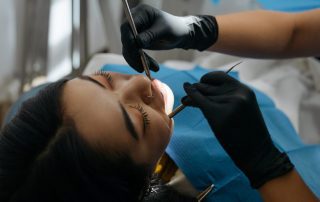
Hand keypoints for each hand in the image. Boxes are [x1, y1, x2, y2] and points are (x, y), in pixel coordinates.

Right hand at [120, 4, 217, 71]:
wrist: (181, 34)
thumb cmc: (175, 28)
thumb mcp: (165, 30)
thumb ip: (151, 35)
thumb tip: (137, 42)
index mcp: (140, 13)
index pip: (127, 26)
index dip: (129, 40)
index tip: (136, 52)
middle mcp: (134, 22)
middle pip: (126, 39)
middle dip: (133, 54)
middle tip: (141, 67)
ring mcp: (134, 33)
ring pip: (128, 49)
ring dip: (136, 61)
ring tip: (150, 69)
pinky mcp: (136, 43)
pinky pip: (133, 54)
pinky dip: (140, 62)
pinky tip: (150, 67)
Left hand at [182, 72, 292, 187]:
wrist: (257, 153)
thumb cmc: (248, 133)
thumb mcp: (241, 109)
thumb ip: (226, 97)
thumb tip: (197, 88)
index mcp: (244, 90)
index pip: (219, 76)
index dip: (207, 79)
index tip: (201, 85)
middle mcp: (237, 93)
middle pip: (207, 86)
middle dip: (196, 89)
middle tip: (187, 96)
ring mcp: (228, 103)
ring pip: (202, 95)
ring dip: (191, 96)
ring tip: (185, 101)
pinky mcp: (218, 114)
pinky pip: (198, 101)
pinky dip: (189, 97)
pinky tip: (185, 98)